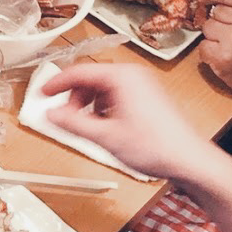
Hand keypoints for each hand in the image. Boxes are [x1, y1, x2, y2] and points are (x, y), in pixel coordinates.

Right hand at [43, 63, 212, 181]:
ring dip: (89, 106)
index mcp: (121, 76)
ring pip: (103, 89)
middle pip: (91, 79)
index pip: (78, 71)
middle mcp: (133, 75)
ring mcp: (143, 85)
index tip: (41, 94)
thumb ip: (72, 123)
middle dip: (74, 99)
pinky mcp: (148, 98)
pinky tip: (105, 129)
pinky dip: (104, 109)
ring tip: (87, 128)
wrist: (190, 160)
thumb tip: (50, 114)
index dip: (56, 83)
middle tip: (65, 118)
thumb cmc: (155, 146)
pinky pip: (116, 96)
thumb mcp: (105, 136)